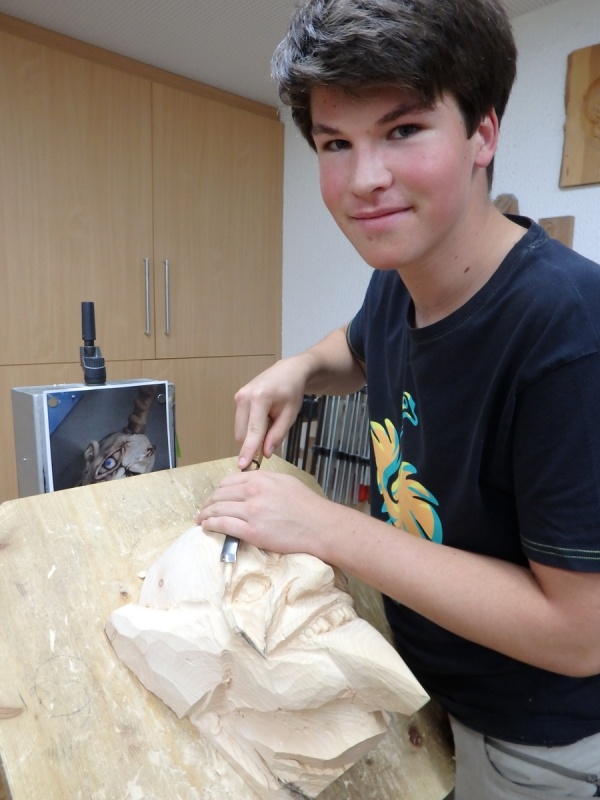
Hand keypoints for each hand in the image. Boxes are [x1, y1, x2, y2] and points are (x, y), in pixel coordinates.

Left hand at [195, 471, 331, 556]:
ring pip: (218, 510)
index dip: (219, 490)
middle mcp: (253, 491)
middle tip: (204, 508)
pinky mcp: (251, 531)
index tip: (216, 497)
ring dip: (205, 514)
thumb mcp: (285, 482)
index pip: (229, 481)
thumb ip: (265, 481)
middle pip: (220, 495)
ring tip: (200, 519)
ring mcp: (251, 512)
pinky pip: (223, 525)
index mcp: (261, 479)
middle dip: (209, 502)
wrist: (320, 526)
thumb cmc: (307, 506)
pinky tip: (206, 527)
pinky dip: (211, 525)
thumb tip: (249, 484)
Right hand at [234, 357, 308, 468]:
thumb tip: (265, 454)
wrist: (288, 371)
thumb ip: (278, 434)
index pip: (253, 431)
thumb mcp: (290, 414)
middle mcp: (244, 397)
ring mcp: (239, 397)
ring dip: (253, 434)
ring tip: (270, 422)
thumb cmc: (292, 392)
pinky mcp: (237, 398)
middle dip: (254, 442)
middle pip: (243, 433)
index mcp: (260, 398)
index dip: (248, 450)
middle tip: (272, 437)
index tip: (242, 466)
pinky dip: (251, 427)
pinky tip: (264, 417)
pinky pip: (241, 422)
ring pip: (240, 429)